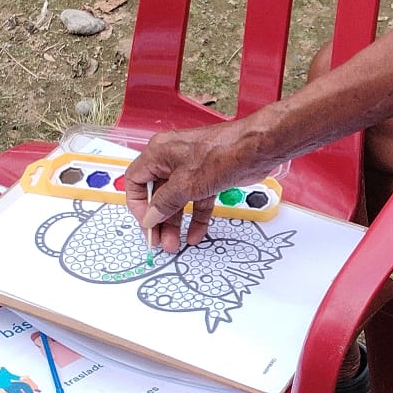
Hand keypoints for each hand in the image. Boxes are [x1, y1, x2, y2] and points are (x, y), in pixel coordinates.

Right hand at [124, 122, 274, 253]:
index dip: (138, 204)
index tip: (146, 223)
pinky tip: (196, 233)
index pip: (136, 180)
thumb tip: (150, 217)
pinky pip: (197, 200)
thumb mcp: (186, 184)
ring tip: (176, 243)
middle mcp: (172, 159)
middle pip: (157, 194)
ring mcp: (191, 168)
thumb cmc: (222, 154)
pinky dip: (196, 217)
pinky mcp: (209, 176)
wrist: (256, 149)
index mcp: (158, 153)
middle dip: (159, 219)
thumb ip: (165, 203)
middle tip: (161, 240)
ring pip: (178, 200)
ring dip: (176, 222)